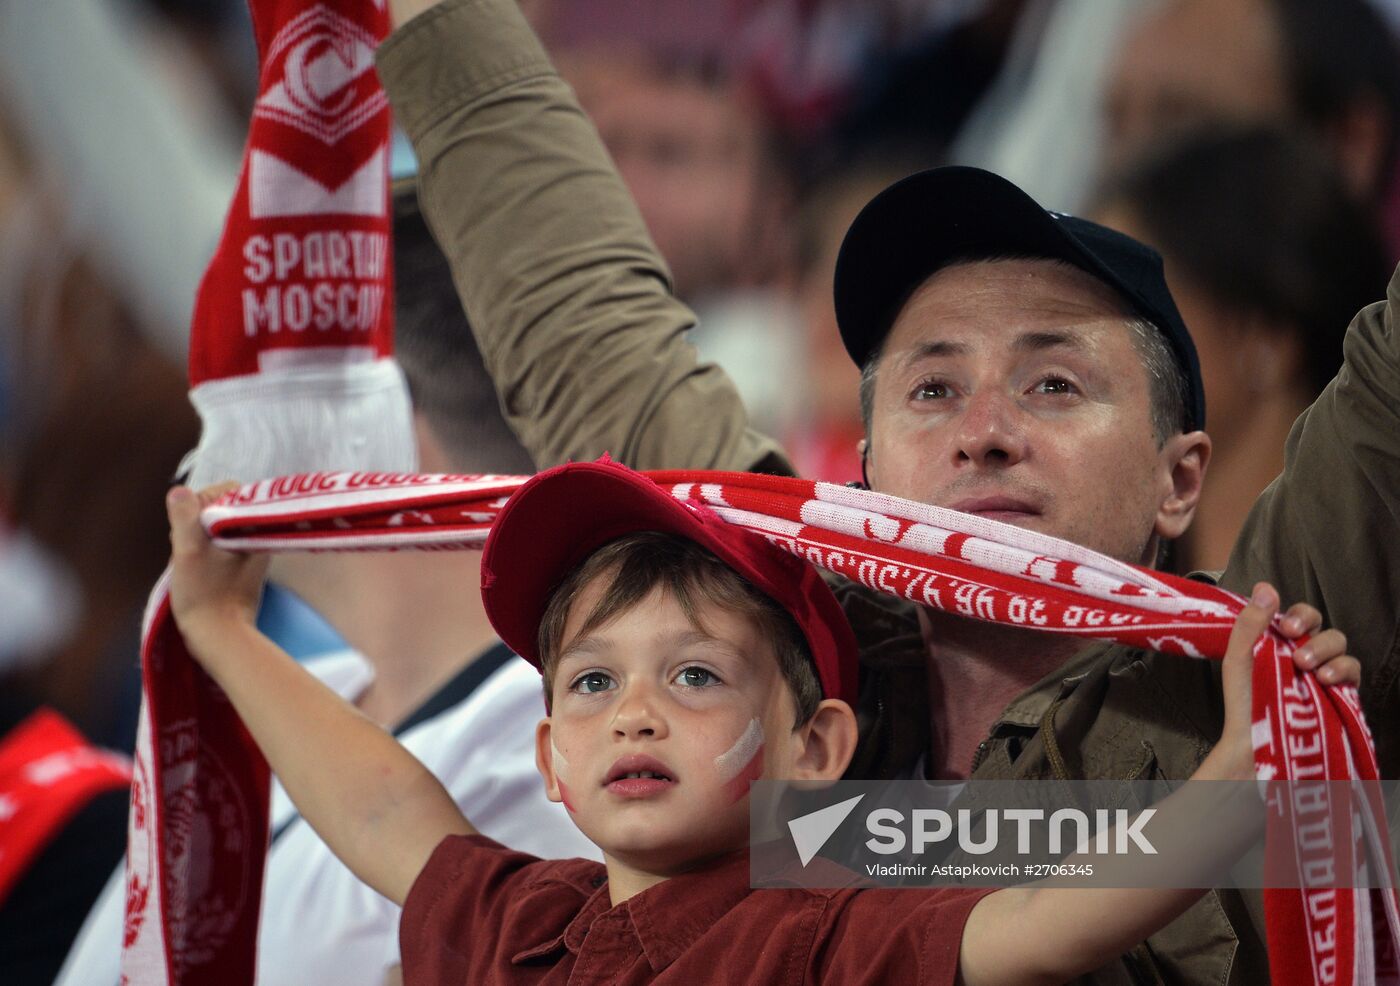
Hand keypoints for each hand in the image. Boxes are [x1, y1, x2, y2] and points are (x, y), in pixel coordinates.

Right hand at [166, 483, 268, 647]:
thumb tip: (180, 490)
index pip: (227, 491)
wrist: (221, 636)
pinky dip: (202, 555)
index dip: (201, 502)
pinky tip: (195, 572)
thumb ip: (184, 518)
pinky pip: (218, 548)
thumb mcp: (188, 552)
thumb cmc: (204, 594)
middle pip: (218, 511)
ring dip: (197, 541)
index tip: (190, 525)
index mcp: (249, 527)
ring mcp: (248, 553)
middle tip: (189, 549)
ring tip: (190, 563)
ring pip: (214, 530)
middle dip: (196, 524)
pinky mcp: (241, 569)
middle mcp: (254, 537)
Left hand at [1215, 583, 1358, 776]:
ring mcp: (1325, 673)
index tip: (1284, 626)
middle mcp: (1307, 653)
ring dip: (1326, 651)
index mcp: (1284, 641)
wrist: (1252, 739)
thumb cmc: (1243, 698)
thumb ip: (1250, 622)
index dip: (1298, 615)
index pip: (1301, 616)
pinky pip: (1353, 673)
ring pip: (1341, 647)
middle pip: (1324, 628)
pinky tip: (1325, 680)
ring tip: (1307, 668)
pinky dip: (1343, 671)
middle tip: (1294, 649)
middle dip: (1313, 633)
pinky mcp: (1339, 693)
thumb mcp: (1239, 657)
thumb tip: (1265, 586)